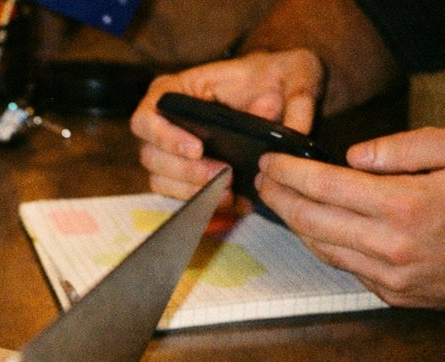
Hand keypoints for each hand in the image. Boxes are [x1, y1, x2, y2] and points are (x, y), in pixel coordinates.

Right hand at [129, 49, 324, 204]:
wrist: (285, 93)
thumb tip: (291, 131)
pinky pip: (181, 195)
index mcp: (178, 90)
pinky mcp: (186, 174)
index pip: (146, 116)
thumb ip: (298, 99)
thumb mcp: (296, 74)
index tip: (197, 149)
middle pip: (151, 156)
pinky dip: (206, 204)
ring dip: (193, 192)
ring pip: (161, 180)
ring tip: (230, 193)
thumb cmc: (279, 76)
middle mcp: (167, 122)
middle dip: (186, 172)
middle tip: (224, 176)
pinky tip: (236, 203)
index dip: (164, 136)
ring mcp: (173, 151)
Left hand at [256, 126, 444, 307]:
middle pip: (310, 220)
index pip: (324, 186)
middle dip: (277, 197)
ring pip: (320, 248)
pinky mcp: (392, 293)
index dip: (288, 173)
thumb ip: (408, 145)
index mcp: (406, 205)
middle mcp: (391, 245)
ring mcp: (389, 275)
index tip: (269, 162)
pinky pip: (343, 267)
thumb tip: (354, 156)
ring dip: (292, 223)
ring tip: (278, 200)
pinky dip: (321, 245)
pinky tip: (312, 227)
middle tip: (261, 180)